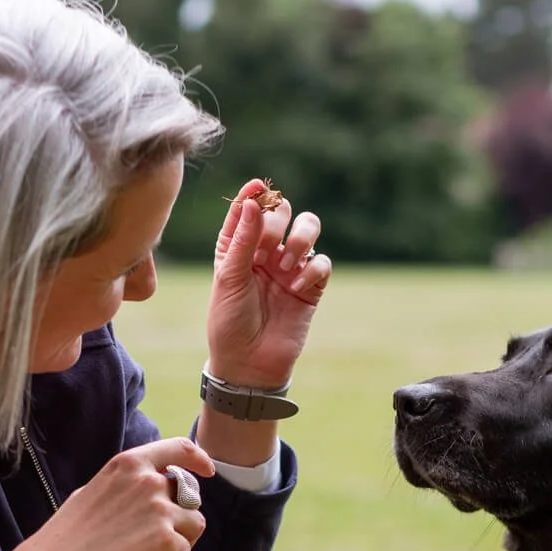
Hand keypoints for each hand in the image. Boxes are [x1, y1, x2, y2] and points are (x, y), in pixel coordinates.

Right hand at [22, 437, 213, 550]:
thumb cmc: (67, 536)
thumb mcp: (95, 491)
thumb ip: (126, 485)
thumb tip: (151, 488)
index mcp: (129, 464)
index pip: (179, 448)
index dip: (198, 459)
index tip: (207, 470)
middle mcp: (148, 481)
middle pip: (190, 494)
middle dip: (181, 515)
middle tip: (160, 536)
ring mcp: (159, 509)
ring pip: (195, 522)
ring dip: (182, 538)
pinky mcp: (165, 539)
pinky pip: (185, 550)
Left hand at [207, 180, 329, 387]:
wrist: (248, 364)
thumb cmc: (229, 322)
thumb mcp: (229, 277)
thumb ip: (243, 238)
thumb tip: (253, 201)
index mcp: (238, 247)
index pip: (248, 210)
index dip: (253, 195)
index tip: (257, 186)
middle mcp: (265, 253)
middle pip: (282, 212)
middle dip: (276, 222)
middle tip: (266, 247)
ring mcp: (290, 268)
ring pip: (309, 229)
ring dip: (301, 237)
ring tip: (286, 263)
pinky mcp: (310, 287)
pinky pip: (322, 263)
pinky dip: (311, 271)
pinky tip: (294, 289)